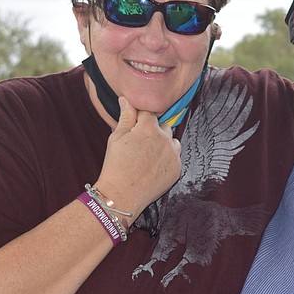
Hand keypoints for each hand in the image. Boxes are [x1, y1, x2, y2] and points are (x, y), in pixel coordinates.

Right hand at [95, 96, 181, 214]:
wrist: (122, 194)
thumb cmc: (116, 165)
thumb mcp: (117, 137)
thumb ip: (126, 116)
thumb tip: (126, 99)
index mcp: (149, 128)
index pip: (148, 114)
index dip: (139, 120)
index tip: (134, 130)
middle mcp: (165, 139)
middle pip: (163, 126)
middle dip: (153, 131)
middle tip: (139, 145)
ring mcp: (173, 154)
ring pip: (172, 141)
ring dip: (163, 144)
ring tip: (148, 156)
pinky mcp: (177, 169)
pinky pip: (175, 157)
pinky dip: (167, 159)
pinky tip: (153, 166)